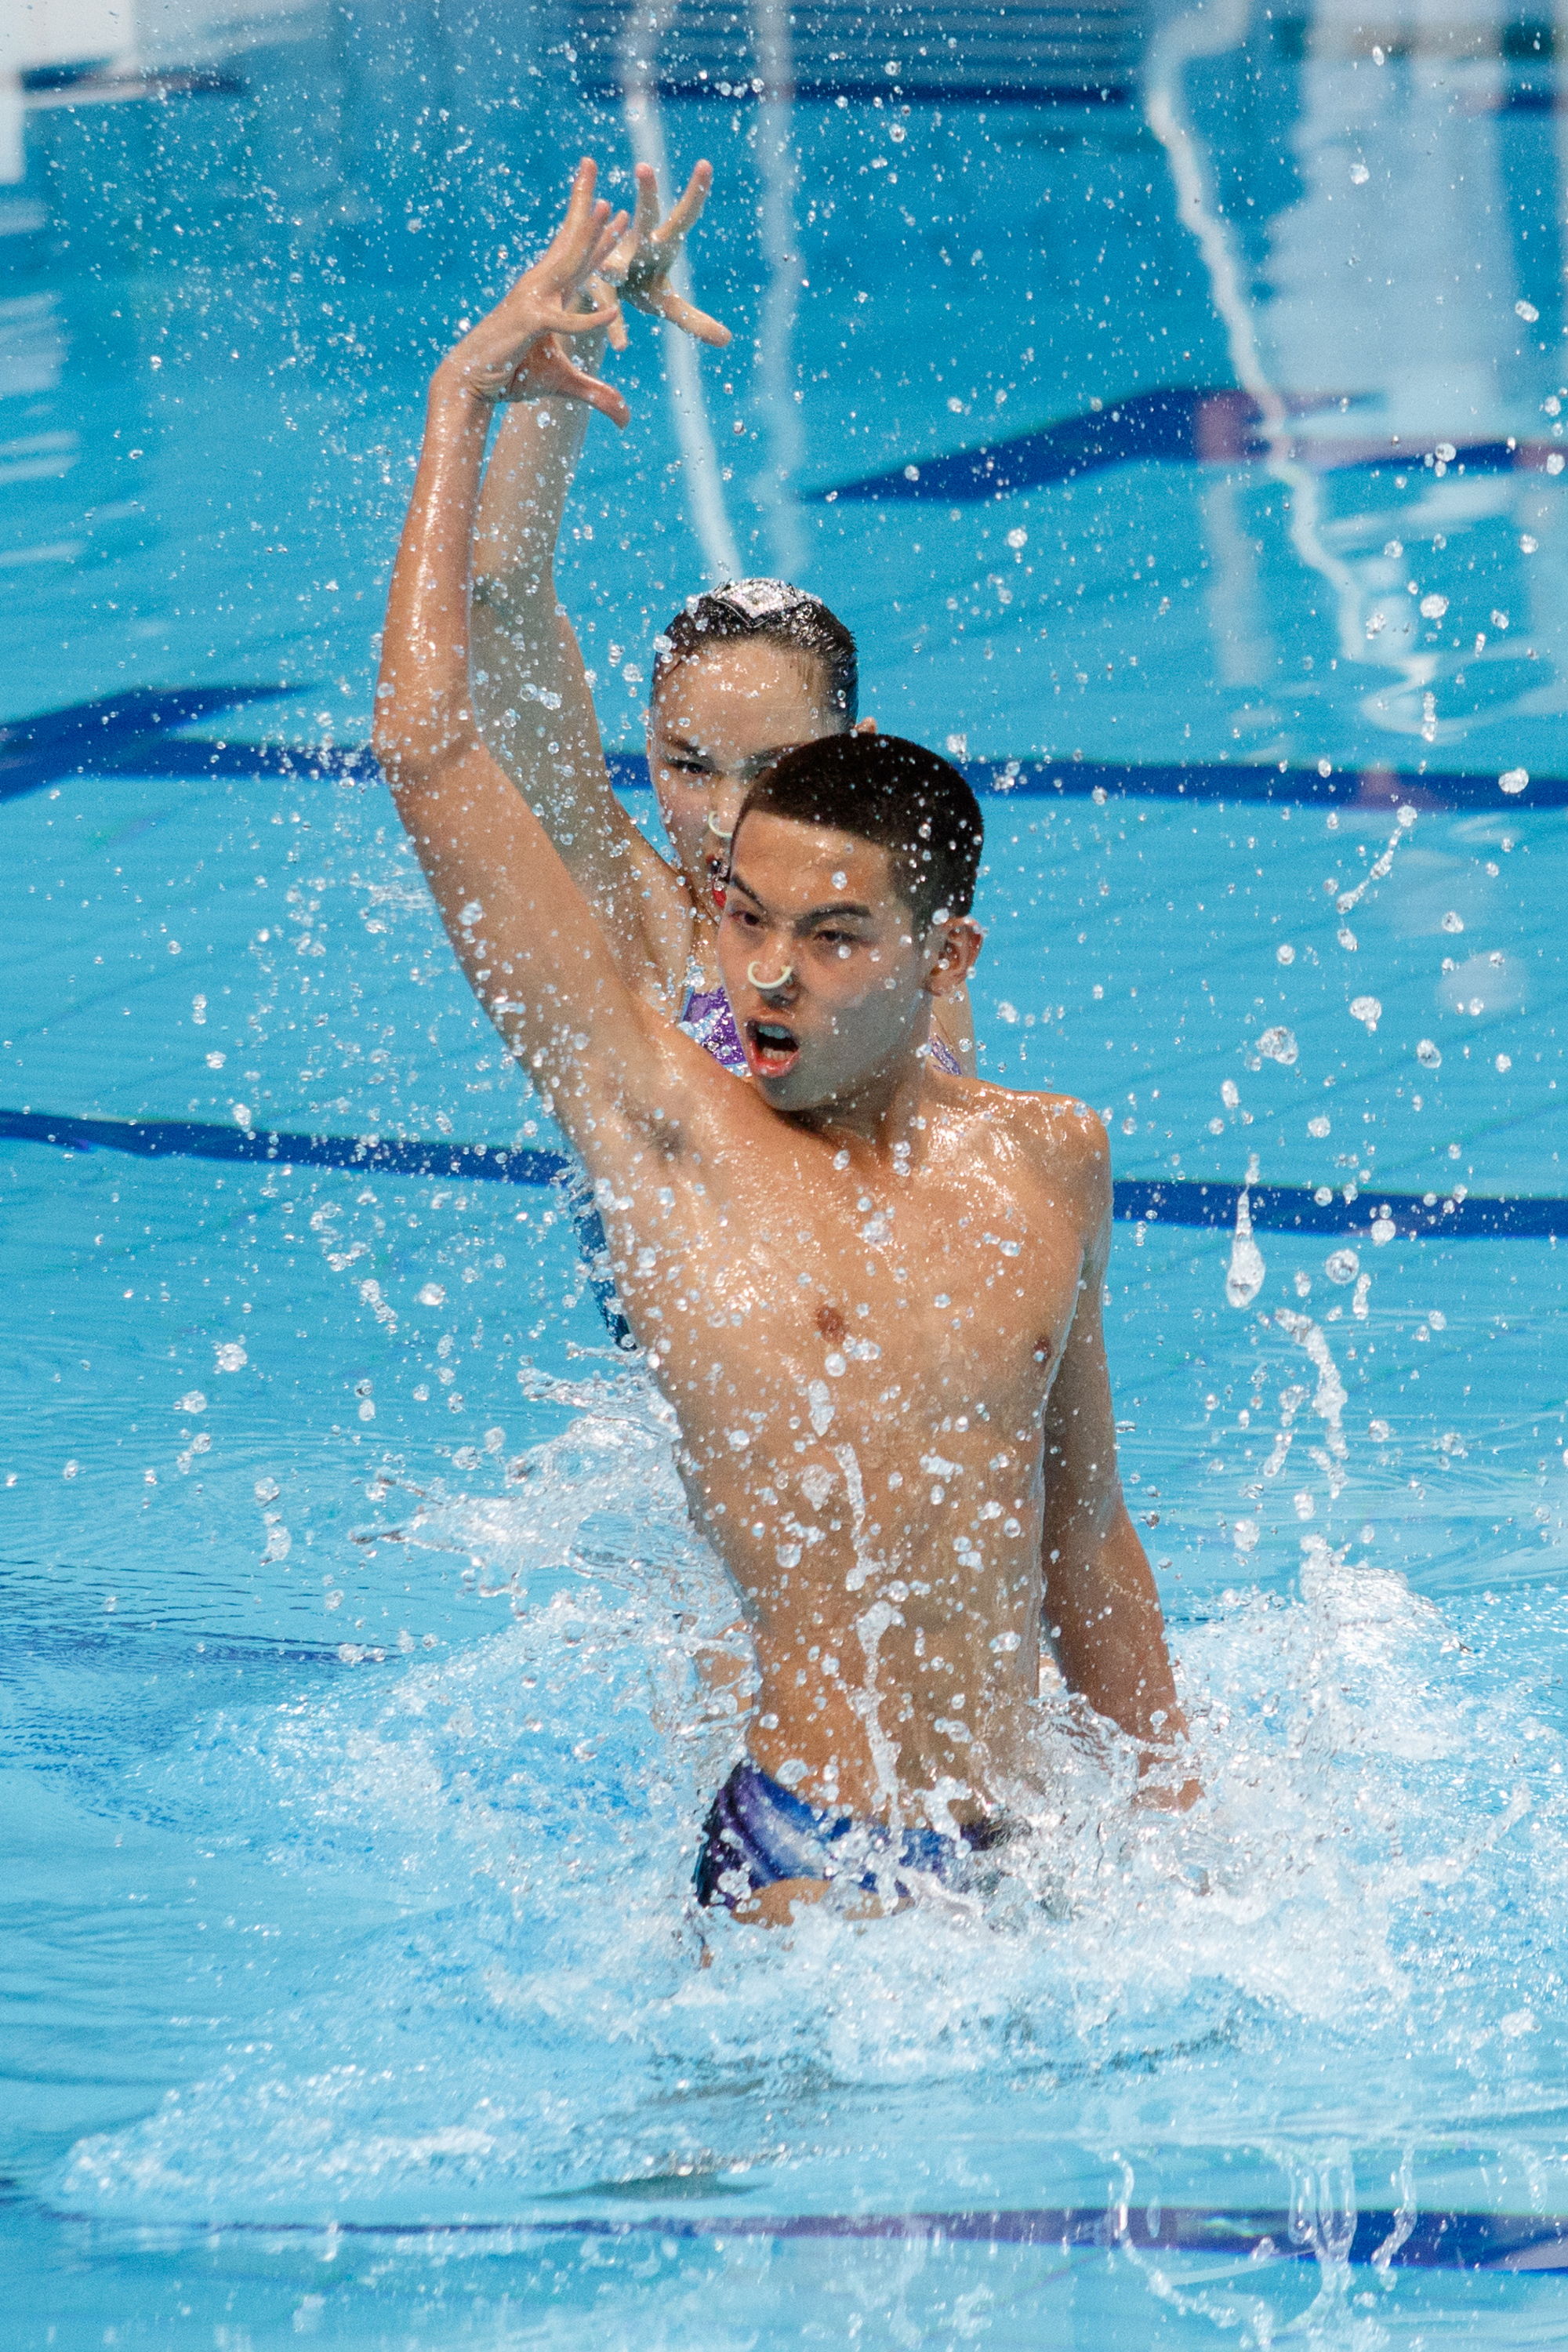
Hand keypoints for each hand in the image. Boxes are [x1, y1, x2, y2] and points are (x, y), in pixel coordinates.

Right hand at [436, 158, 629, 425]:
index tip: (615, 208)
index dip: (598, 234)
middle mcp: (541, 287)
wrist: (472, 383)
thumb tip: (627, 419)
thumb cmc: (512, 377)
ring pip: (569, 265)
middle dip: (585, 203)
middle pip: (571, 242)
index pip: (578, 258)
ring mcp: (535, 301)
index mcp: (549, 294)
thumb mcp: (565, 385)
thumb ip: (599, 396)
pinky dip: (590, 322)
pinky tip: (613, 318)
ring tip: (609, 206)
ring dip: (591, 237)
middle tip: (592, 163)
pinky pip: (568, 322)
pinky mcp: (532, 324)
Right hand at [592, 158, 731, 351]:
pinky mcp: (599, 287)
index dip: (695, 192)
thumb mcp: (669, 305)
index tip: (706, 163)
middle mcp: (638, 245)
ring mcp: (615, 262)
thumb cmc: (642, 288)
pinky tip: (622, 344)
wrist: (602, 293)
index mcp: (662, 245)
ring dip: (614, 261)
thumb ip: (695, 321)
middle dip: (647, 196)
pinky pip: (608, 304)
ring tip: (610, 270)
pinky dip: (616, 326)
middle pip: (645, 219)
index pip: (683, 216)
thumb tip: (728, 340)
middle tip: (644, 168)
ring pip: (617, 258)